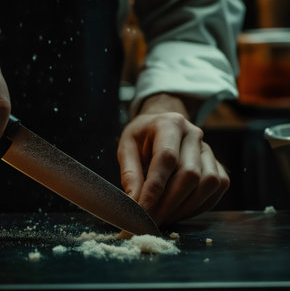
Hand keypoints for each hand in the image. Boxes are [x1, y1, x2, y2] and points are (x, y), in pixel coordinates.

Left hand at [117, 94, 228, 226]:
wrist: (160, 124)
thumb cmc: (141, 137)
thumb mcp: (126, 148)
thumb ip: (130, 173)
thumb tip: (134, 203)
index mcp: (169, 124)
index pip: (166, 158)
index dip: (155, 188)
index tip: (142, 210)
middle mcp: (194, 134)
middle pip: (190, 174)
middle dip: (169, 203)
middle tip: (150, 221)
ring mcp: (209, 149)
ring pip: (208, 183)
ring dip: (186, 207)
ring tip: (164, 218)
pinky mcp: (217, 164)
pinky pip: (218, 188)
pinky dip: (200, 205)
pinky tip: (179, 212)